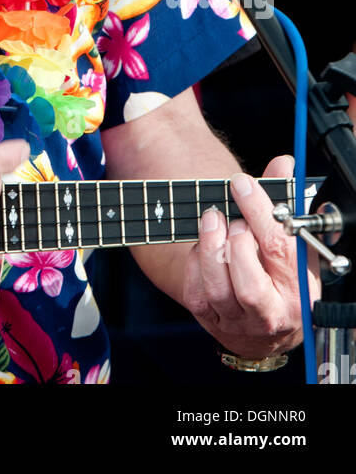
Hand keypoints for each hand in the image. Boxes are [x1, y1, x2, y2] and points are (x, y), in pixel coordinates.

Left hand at [182, 154, 318, 359]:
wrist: (269, 330)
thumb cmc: (285, 282)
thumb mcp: (295, 245)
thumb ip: (284, 202)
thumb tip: (282, 163)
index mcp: (298, 291)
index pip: (278, 248)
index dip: (257, 210)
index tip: (241, 183)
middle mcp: (269, 312)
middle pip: (248, 280)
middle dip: (234, 239)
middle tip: (231, 218)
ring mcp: (239, 320)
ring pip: (217, 288)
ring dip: (210, 246)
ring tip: (212, 222)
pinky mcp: (211, 321)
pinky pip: (196, 292)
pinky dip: (195, 263)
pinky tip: (204, 248)